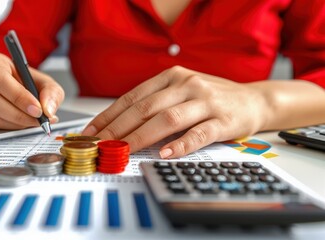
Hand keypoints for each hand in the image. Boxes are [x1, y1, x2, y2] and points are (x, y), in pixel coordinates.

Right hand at [0, 53, 63, 128]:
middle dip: (19, 113)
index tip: (37, 108)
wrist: (10, 81)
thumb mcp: (43, 79)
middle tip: (38, 119)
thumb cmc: (24, 78)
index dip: (18, 96)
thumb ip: (51, 91)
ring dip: (17, 122)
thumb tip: (48, 110)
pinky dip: (13, 126)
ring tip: (35, 121)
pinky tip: (25, 122)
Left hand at [82, 66, 269, 157]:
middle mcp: (187, 84)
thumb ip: (156, 102)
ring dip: (141, 137)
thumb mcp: (181, 91)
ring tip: (123, 150)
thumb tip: (119, 125)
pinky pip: (198, 134)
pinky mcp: (223, 120)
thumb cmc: (211, 98)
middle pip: (145, 108)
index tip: (92, 131)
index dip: (110, 115)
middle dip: (118, 128)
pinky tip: (163, 154)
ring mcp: (206, 101)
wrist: (254, 99)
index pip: (133, 97)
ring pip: (167, 119)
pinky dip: (179, 144)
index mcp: (171, 76)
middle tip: (100, 144)